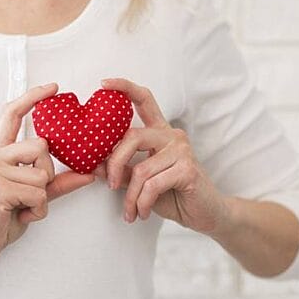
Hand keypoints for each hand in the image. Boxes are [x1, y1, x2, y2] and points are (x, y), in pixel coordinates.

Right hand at [0, 83, 95, 269]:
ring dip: (42, 198)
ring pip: (43, 174)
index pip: (12, 115)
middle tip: (31, 195)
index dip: (33, 98)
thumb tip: (88, 173)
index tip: (53, 88)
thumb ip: (58, 183)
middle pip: (42, 147)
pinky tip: (19, 216)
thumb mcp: (30, 197)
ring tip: (22, 208)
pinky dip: (37, 211)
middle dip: (46, 174)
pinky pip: (39, 194)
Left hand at [99, 78, 232, 235]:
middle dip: (115, 163)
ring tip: (131, 211)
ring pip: (140, 169)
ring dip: (130, 196)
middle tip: (110, 185)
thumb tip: (93, 163)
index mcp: (160, 133)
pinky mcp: (187, 169)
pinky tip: (143, 212)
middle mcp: (172, 135)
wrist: (205, 214)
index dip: (124, 88)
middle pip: (132, 136)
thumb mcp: (141, 182)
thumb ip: (121, 170)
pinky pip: (152, 185)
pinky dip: (142, 203)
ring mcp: (182, 150)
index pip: (144, 100)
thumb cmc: (173, 195)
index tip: (103, 84)